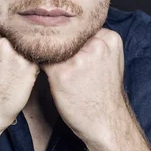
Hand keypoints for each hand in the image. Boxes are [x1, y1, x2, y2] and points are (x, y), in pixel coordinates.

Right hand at [0, 20, 39, 137]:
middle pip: (12, 31)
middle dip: (12, 45)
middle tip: (2, 65)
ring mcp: (7, 48)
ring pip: (24, 43)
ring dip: (23, 55)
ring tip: (10, 72)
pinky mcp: (25, 63)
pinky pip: (35, 57)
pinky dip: (31, 67)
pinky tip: (20, 78)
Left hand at [39, 28, 128, 146]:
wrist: (107, 122)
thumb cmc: (104, 94)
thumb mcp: (110, 61)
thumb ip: (94, 44)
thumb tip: (68, 32)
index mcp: (109, 38)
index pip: (79, 28)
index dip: (70, 37)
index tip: (66, 47)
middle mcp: (96, 44)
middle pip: (65, 35)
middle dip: (59, 45)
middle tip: (60, 60)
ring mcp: (78, 58)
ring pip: (52, 46)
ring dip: (48, 55)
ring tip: (57, 71)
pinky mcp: (62, 73)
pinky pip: (42, 61)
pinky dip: (41, 66)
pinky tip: (50, 77)